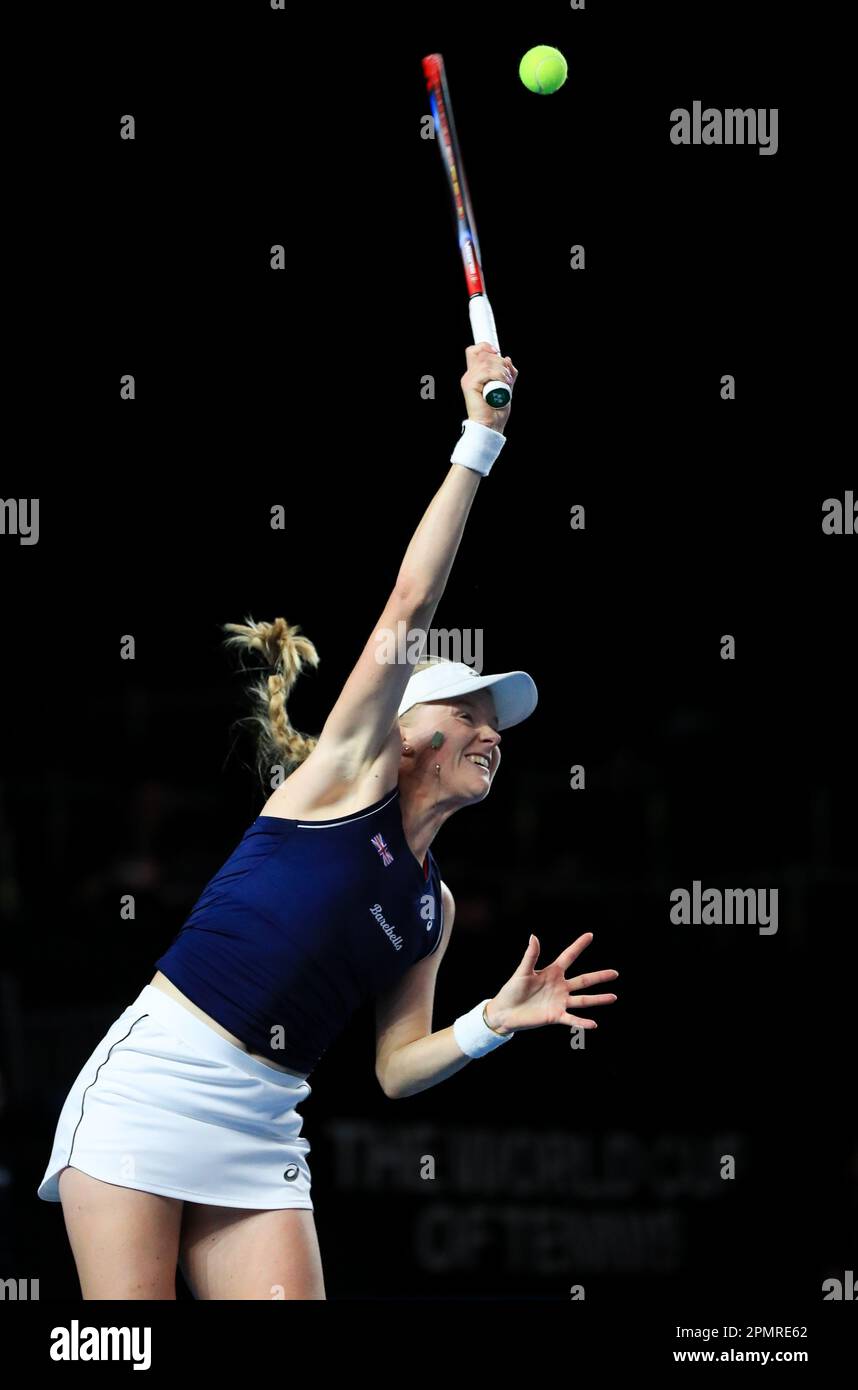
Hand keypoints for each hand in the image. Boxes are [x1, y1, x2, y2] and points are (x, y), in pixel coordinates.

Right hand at [460, 342, 517, 430]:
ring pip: (486, 362)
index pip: (475, 351)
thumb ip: (507, 373)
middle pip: (483, 354)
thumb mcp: (506, 387)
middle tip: (508, 376)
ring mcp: (468, 379)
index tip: (497, 352)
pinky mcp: (470, 385)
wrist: (492, 425)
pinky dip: (498, 375)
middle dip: (500, 362)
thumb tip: (508, 359)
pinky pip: (486, 371)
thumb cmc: (497, 411)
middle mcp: (470, 375)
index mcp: (476, 374)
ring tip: (507, 382)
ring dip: (502, 370)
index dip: (485, 346)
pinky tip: (504, 383)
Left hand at [487, 932, 617, 1034]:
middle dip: (599, 977)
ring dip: (598, 999)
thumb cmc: (512, 990)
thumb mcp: (522, 972)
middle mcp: (560, 987)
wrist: (505, 1011)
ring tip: (613, 997)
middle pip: (584, 980)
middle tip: (615, 973)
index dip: (578, 946)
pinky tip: (594, 1024)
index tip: (590, 935)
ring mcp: (559, 1002)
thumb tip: (534, 936)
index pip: (569, 957)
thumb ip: (531, 956)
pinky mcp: (555, 1016)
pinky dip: (582, 1022)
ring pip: (583, 999)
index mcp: (552, 972)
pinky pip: (572, 1019)